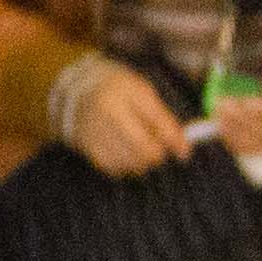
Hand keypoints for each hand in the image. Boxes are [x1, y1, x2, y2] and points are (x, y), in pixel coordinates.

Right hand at [62, 60, 189, 177]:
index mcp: (122, 98)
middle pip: (145, 151)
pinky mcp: (88, 150)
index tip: (184, 151)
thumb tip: (183, 149)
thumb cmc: (118, 92)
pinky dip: (126, 164)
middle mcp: (105, 117)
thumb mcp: (143, 94)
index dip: (175, 141)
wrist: (77, 92)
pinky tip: (125, 151)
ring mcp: (95, 135)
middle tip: (158, 147)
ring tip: (139, 145)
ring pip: (132, 163)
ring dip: (142, 160)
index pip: (157, 125)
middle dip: (157, 153)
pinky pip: (116, 168)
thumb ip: (164, 120)